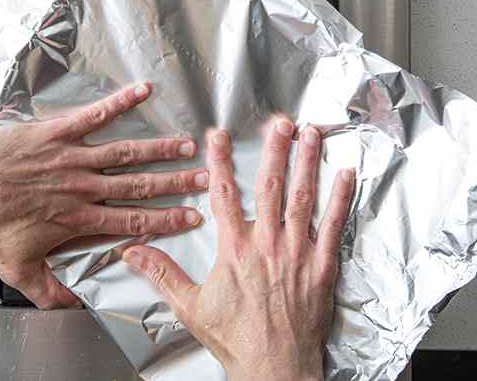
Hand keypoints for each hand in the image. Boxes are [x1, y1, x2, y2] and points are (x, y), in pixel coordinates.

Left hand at [0, 83, 206, 308]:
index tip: (192, 217)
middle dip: (175, 183)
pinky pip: (92, 114)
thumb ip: (50, 292)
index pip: (133, 220)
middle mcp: (81, 187)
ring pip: (124, 152)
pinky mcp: (52, 132)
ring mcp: (68, 156)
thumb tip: (74, 307)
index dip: (166, 220)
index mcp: (78, 219)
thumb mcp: (18, 271)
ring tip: (186, 143)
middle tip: (204, 178)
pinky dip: (118, 102)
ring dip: (158, 148)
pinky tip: (141, 90)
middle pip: (139, 185)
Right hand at [123, 119, 356, 380]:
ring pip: (304, 199)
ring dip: (308, 164)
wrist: (276, 370)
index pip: (224, 194)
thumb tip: (131, 252)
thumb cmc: (236, 340)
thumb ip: (162, 273)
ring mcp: (298, 255)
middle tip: (280, 122)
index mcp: (234, 250)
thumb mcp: (190, 307)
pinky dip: (341, 200)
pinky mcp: (322, 269)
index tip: (217, 134)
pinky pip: (334, 228)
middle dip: (275, 150)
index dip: (220, 160)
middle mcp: (268, 245)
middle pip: (271, 187)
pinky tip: (345, 175)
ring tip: (312, 135)